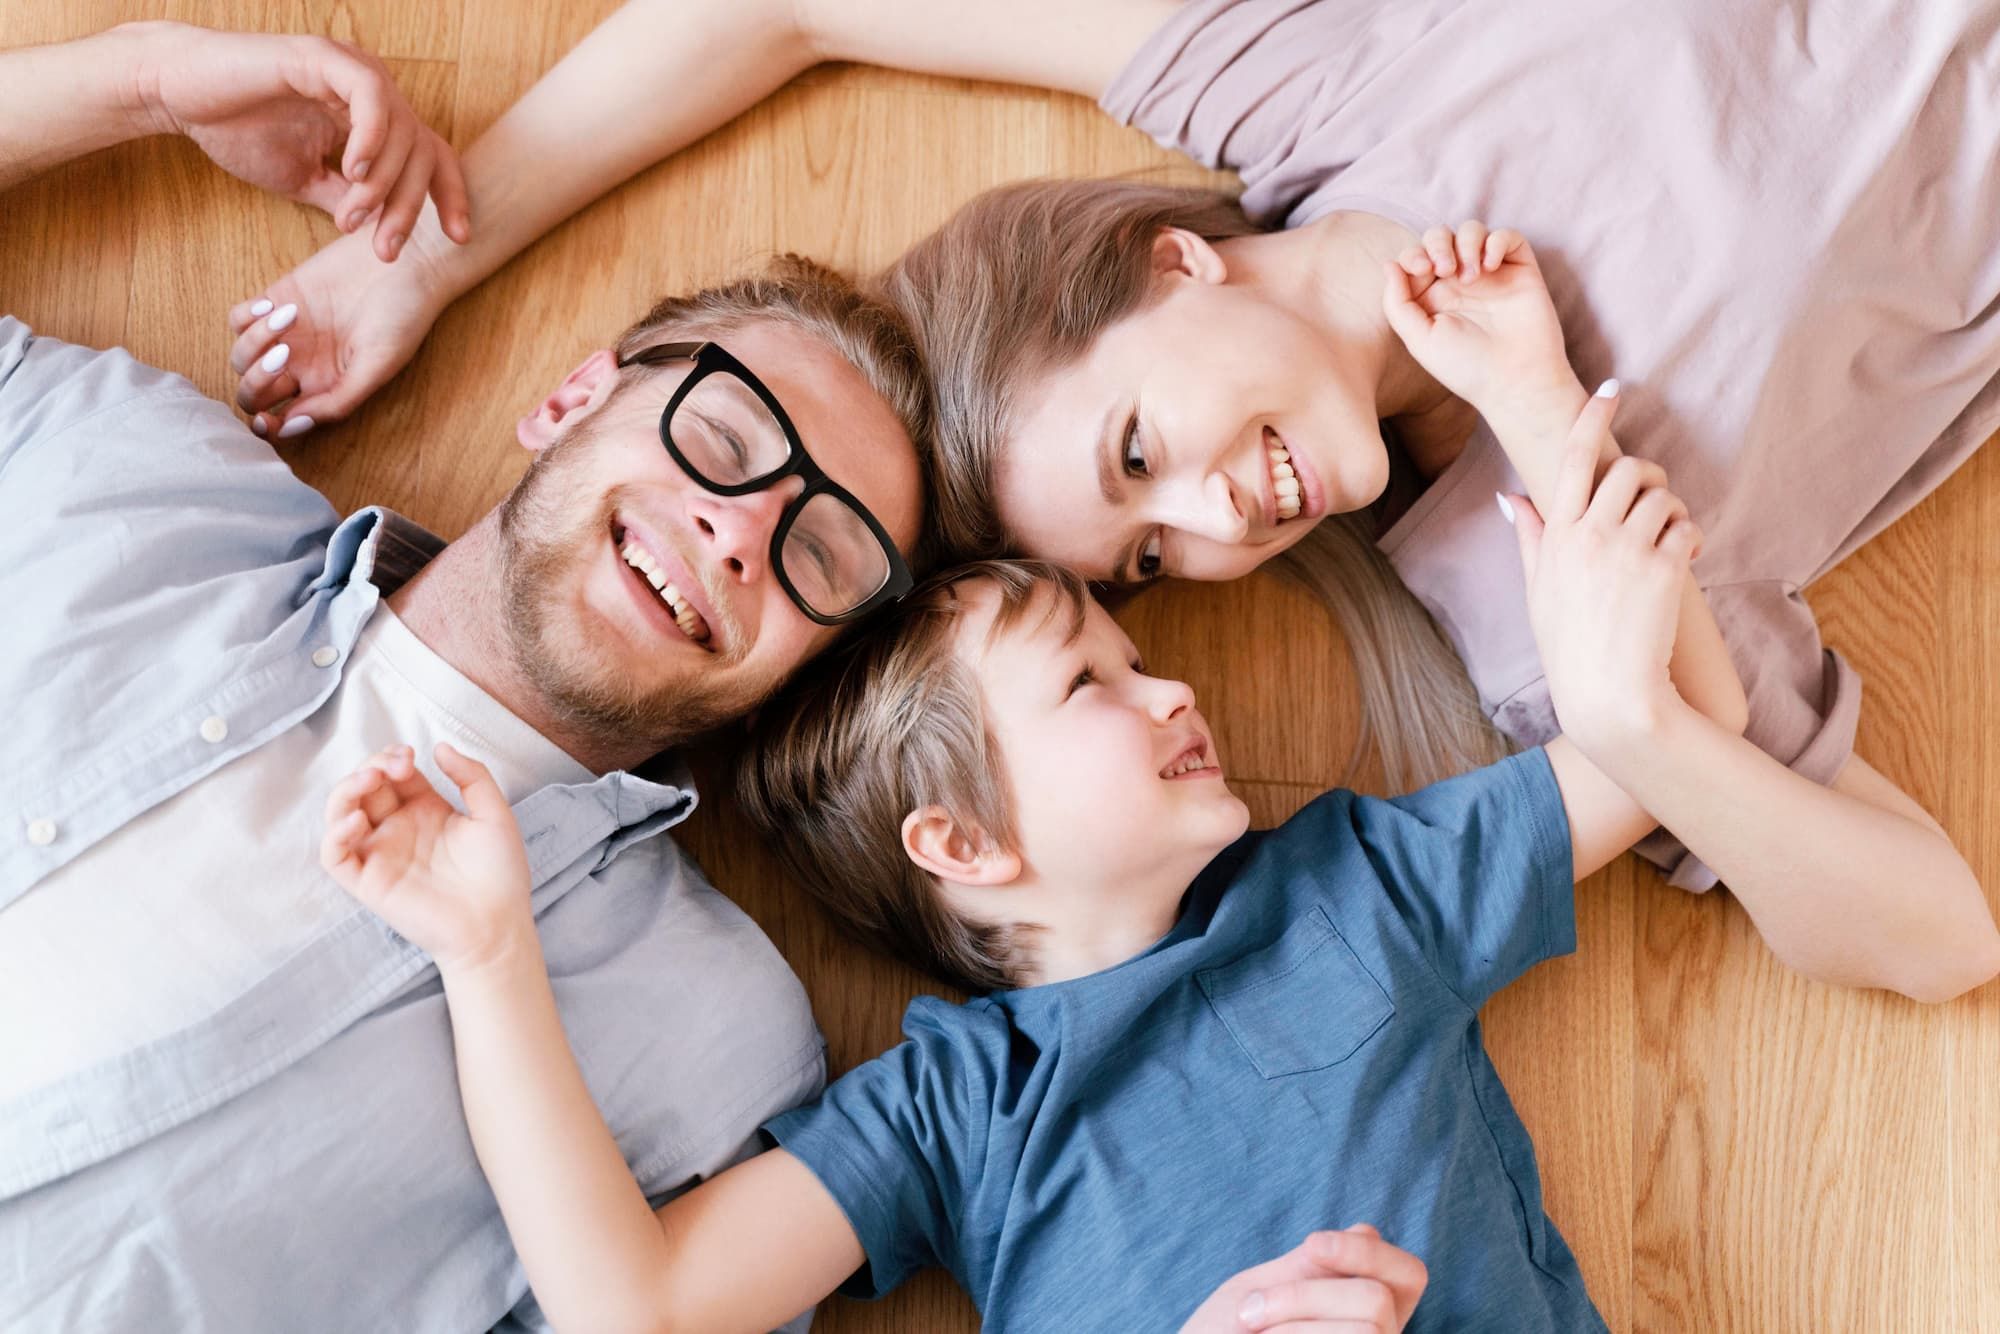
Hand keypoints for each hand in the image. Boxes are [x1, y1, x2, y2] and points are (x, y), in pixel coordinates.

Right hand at [129, 21, 470, 260]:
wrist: (180, 95)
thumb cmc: (237, 130)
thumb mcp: (305, 180)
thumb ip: (347, 198)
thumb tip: (381, 227)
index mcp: (370, 117)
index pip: (430, 154)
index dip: (449, 196)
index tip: (459, 239)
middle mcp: (370, 90)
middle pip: (422, 150)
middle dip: (410, 208)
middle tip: (385, 249)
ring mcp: (350, 69)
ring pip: (401, 129)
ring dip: (384, 185)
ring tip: (353, 218)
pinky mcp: (323, 57)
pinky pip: (370, 96)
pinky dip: (371, 139)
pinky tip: (353, 172)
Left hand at [226, 221, 454, 435]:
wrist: (404, 263)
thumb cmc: (402, 315)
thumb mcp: (378, 365)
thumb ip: (339, 399)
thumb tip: (294, 424)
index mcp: (327, 388)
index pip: (282, 420)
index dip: (266, 427)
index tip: (266, 420)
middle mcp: (303, 366)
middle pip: (254, 392)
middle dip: (258, 383)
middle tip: (284, 357)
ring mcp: (287, 334)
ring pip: (243, 357)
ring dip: (255, 344)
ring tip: (290, 318)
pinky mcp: (278, 300)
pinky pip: (240, 318)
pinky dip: (248, 317)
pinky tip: (274, 306)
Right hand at [321, 742, 533, 974]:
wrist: (497, 924)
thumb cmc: (501, 874)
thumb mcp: (494, 813)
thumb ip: (472, 776)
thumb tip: (440, 746)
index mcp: (426, 810)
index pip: (394, 773)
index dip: (393, 757)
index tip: (409, 755)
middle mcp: (399, 829)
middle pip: (365, 787)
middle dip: (371, 767)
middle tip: (392, 766)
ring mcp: (381, 854)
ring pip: (341, 815)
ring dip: (346, 791)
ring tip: (368, 780)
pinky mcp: (368, 882)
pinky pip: (334, 857)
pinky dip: (335, 835)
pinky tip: (356, 821)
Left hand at [1178, 1225, 1427, 1332]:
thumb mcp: (1264, 1290)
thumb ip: (1311, 1268)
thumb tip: (1366, 1230)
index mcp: (1366, 1313)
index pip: (1409, 1275)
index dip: (1369, 1253)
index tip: (1312, 1244)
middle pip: (1377, 1299)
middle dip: (1304, 1295)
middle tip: (1252, 1310)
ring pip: (1367, 1326)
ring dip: (1293, 1318)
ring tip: (1253, 1331)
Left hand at [1381, 221, 1577, 426]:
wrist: (1515, 380)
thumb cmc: (1465, 366)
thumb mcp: (1419, 338)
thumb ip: (1397, 302)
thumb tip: (1389, 264)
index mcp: (1431, 297)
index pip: (1415, 257)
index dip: (1413, 254)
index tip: (1423, 270)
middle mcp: (1459, 282)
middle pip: (1440, 236)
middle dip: (1437, 243)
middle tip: (1445, 269)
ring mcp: (1490, 274)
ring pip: (1472, 230)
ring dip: (1466, 242)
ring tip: (1471, 276)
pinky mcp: (1520, 270)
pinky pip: (1507, 236)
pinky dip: (1495, 241)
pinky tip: (1490, 268)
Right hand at [1502, 392, 1702, 753]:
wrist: (1609, 695)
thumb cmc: (1569, 648)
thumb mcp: (1537, 591)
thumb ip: (1529, 538)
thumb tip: (1510, 499)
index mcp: (1556, 535)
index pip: (1574, 457)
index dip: (1593, 416)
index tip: (1609, 389)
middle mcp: (1590, 534)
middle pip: (1626, 468)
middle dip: (1646, 475)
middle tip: (1652, 497)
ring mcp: (1628, 549)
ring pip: (1661, 495)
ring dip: (1671, 510)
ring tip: (1669, 539)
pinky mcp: (1665, 566)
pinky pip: (1686, 526)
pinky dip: (1691, 537)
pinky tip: (1685, 560)